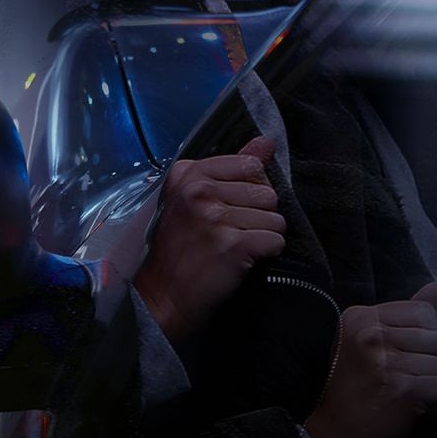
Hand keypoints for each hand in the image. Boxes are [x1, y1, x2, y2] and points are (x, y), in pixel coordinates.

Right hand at [134, 136, 286, 343]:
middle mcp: (199, 190)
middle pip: (267, 193)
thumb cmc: (178, 247)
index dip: (251, 189)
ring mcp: (215, 217)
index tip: (231, 208)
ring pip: (275, 218)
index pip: (250, 164)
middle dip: (259, 215)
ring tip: (235, 247)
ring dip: (263, 236)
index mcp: (188, 173)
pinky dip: (266, 253)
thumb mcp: (193, 197)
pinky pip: (275, 240)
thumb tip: (267, 142)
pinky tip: (243, 259)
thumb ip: (232, 167)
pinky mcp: (232, 244)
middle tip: (231, 232)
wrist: (160, 295)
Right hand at [305, 281, 436, 437]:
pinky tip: (422, 400)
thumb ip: (406, 312)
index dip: (428, 333)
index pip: (423, 311)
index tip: (414, 350)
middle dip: (435, 359)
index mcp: (362, 317)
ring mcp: (385, 361)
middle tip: (414, 372)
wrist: (335, 431)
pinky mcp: (401, 387)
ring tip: (417, 387)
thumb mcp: (368, 338)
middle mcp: (371, 335)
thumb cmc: (353, 385)